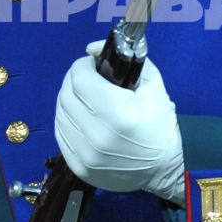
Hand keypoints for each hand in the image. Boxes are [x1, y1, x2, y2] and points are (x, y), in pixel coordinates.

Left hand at [54, 43, 183, 199]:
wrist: (162, 172)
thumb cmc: (161, 128)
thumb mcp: (155, 88)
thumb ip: (129, 61)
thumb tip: (93, 48)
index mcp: (118, 114)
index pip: (80, 78)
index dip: (83, 65)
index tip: (92, 64)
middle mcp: (96, 135)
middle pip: (66, 94)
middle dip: (74, 79)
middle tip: (88, 78)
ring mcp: (84, 154)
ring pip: (59, 113)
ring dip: (69, 99)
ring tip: (84, 98)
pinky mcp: (78, 166)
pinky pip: (61, 133)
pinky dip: (67, 119)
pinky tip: (80, 117)